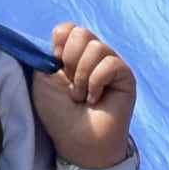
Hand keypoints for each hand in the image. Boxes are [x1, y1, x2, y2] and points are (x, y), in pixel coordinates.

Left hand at [31, 23, 138, 168]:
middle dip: (70, 60)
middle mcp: (92, 56)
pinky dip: (96, 82)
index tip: (55, 66)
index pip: (69, 29)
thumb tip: (64, 35)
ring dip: (82, 76)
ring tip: (81, 97)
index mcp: (71, 54)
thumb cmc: (59, 114)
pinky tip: (95, 99)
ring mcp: (109, 65)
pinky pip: (110, 63)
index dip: (60, 44)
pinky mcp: (125, 76)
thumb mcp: (43, 80)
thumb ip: (48, 54)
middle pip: (81, 33)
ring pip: (96, 47)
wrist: (77, 140)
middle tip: (70, 86)